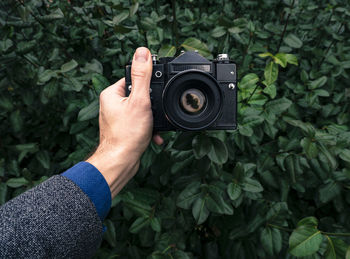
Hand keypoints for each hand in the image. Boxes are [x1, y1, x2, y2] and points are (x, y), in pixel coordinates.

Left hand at [86, 47, 162, 197]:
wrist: (121, 162)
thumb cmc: (126, 134)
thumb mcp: (139, 101)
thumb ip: (142, 76)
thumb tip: (142, 52)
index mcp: (112, 93)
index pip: (133, 78)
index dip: (148, 85)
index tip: (155, 94)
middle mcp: (112, 104)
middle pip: (140, 95)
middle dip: (152, 106)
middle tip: (154, 114)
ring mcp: (118, 118)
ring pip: (142, 111)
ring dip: (152, 119)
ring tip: (154, 126)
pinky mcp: (124, 129)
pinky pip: (140, 123)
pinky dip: (149, 128)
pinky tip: (154, 136)